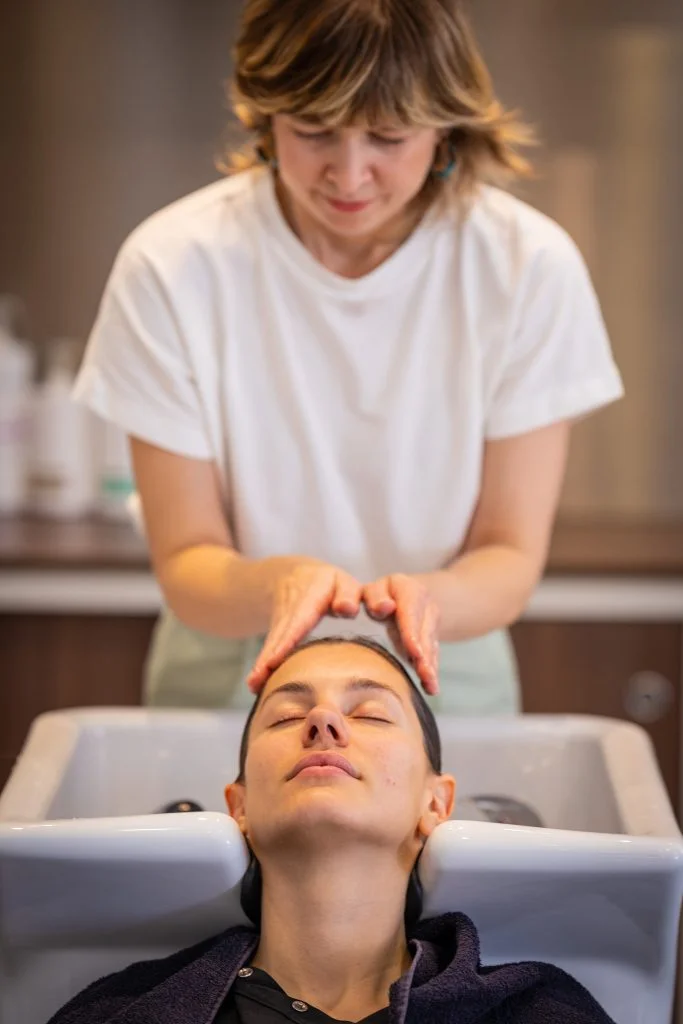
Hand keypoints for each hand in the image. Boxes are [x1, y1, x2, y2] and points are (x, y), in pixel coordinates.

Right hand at [246, 560, 362, 692]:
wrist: (292, 576)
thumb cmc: (326, 584)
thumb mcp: (341, 580)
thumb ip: (350, 593)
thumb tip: (347, 610)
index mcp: (310, 597)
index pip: (300, 619)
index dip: (287, 640)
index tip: (273, 660)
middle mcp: (291, 612)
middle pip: (280, 634)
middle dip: (270, 656)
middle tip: (258, 679)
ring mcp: (281, 624)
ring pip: (273, 644)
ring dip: (263, 664)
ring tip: (255, 683)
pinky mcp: (277, 637)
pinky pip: (270, 650)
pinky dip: (262, 667)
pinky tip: (255, 684)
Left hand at [363, 575, 439, 694]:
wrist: (393, 594)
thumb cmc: (372, 596)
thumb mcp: (370, 591)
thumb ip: (373, 597)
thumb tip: (383, 609)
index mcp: (404, 587)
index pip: (410, 609)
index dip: (412, 631)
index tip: (415, 653)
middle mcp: (422, 600)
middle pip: (424, 629)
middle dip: (424, 654)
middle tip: (425, 674)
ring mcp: (430, 617)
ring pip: (430, 643)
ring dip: (430, 665)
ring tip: (430, 685)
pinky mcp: (432, 633)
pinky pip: (432, 653)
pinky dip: (431, 669)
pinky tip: (431, 687)